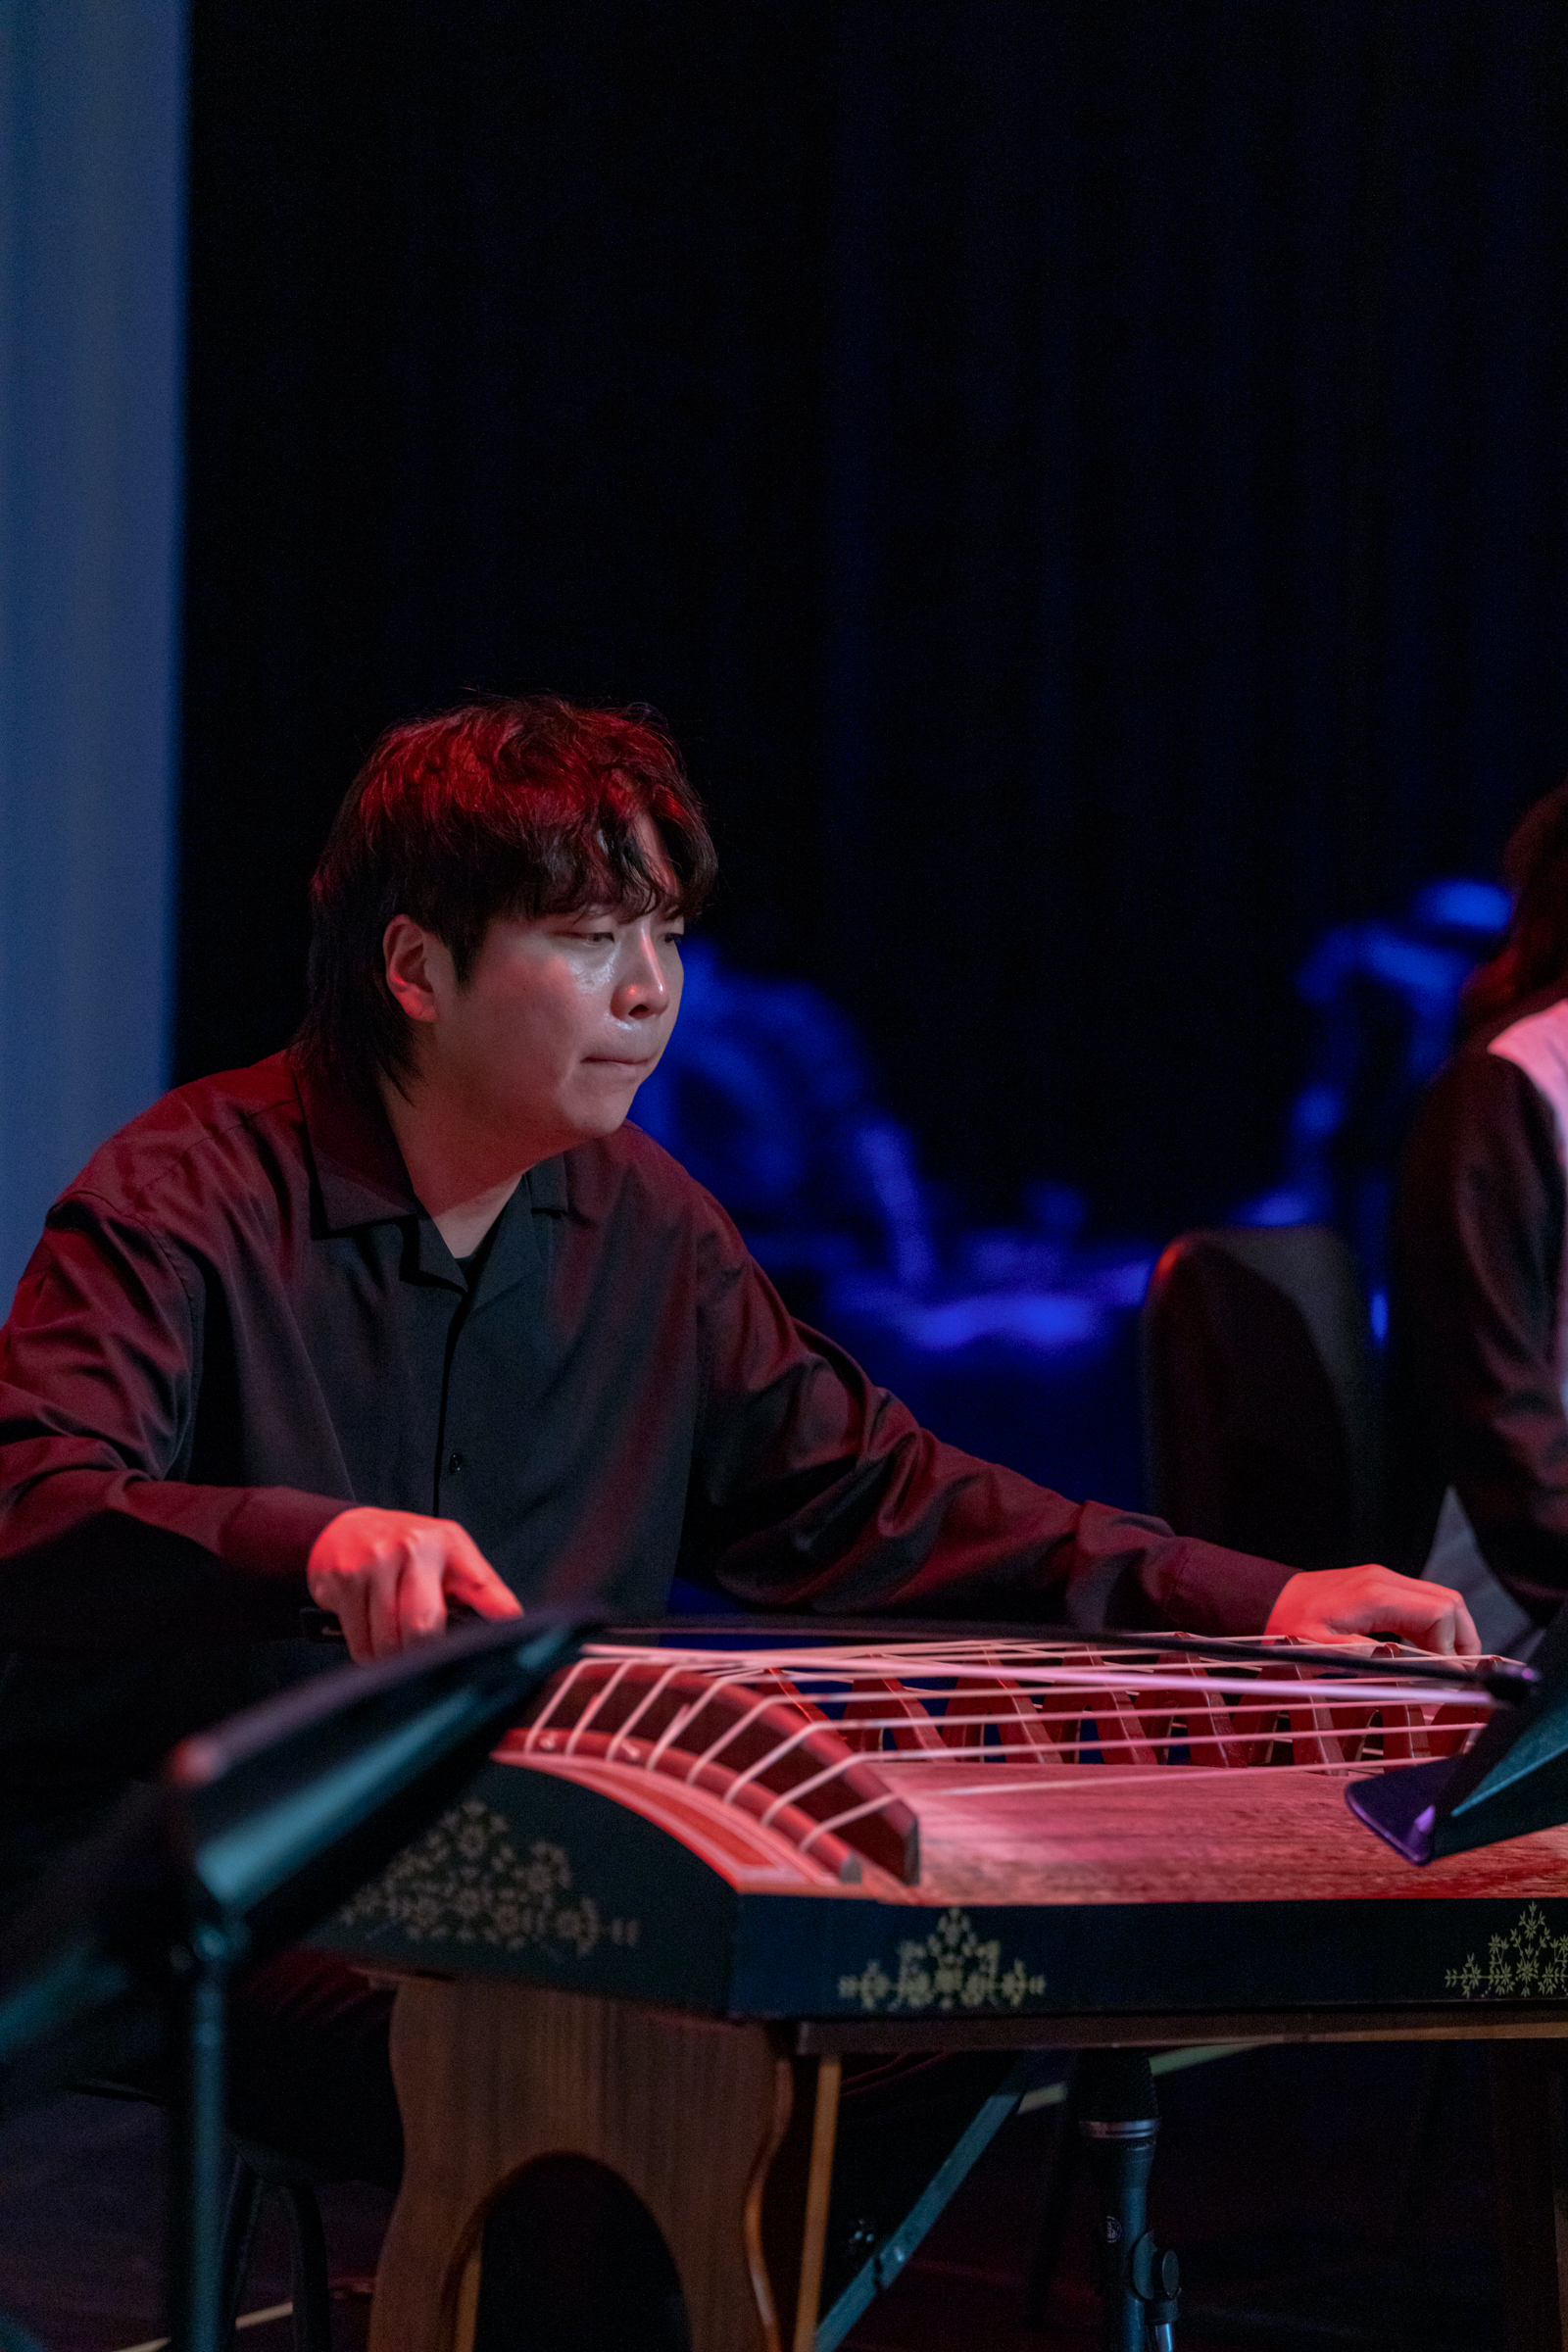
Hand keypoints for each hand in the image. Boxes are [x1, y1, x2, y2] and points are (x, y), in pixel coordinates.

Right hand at [307, 1506, 521, 1662]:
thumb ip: (481, 1589)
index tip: (510, 1641)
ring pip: (389, 1642)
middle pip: (424, 1627)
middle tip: (423, 1657)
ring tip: (394, 1642)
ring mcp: (375, 1563)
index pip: (481, 1584)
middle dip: (423, 1653)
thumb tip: (514, 1623)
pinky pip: (360, 1642)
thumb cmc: (405, 1550)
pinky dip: (367, 1652)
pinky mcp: (344, 1580)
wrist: (345, 1530)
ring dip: (391, 1657)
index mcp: (449, 1544)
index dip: (498, 1614)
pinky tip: (371, 1634)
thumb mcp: (449, 1557)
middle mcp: (413, 1549)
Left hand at [1264, 1563, 1479, 1656]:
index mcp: (1376, 1595)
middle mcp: (1385, 1580)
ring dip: (1450, 1633)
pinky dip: (1433, 1626)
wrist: (1265, 1601)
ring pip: (1439, 1599)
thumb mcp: (1318, 1649)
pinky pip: (1420, 1601)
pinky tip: (1424, 1652)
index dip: (1454, 1647)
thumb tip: (1400, 1666)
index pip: (1442, 1612)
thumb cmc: (1287, 1627)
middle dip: (1463, 1639)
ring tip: (1443, 1668)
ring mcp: (1383, 1579)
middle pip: (1449, 1602)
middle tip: (1457, 1674)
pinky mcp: (1379, 1585)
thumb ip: (1359, 1656)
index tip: (1449, 1677)